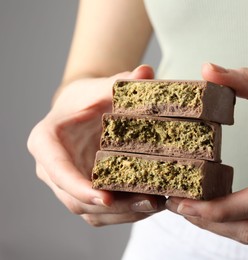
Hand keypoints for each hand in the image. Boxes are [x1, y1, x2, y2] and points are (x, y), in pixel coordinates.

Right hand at [28, 65, 165, 225]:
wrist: (83, 110)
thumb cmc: (88, 98)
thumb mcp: (102, 86)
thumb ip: (123, 81)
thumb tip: (146, 73)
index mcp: (47, 141)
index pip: (57, 169)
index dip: (78, 186)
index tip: (105, 198)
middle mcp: (52, 169)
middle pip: (74, 199)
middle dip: (112, 206)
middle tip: (147, 202)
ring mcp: (67, 184)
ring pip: (89, 211)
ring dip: (122, 214)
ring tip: (155, 205)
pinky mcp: (83, 192)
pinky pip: (101, 213)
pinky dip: (125, 213)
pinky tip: (151, 205)